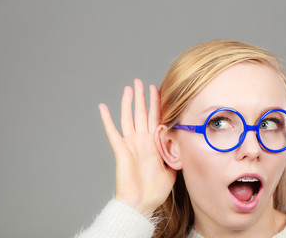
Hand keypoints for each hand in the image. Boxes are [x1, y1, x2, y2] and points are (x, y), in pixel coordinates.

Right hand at [98, 79, 175, 214]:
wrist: (141, 203)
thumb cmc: (155, 190)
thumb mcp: (172, 170)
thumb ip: (175, 155)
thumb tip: (182, 144)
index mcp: (153, 143)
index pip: (155, 118)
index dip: (156, 104)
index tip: (158, 89)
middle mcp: (142, 140)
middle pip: (141, 113)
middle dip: (142, 98)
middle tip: (141, 82)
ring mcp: (130, 144)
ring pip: (128, 118)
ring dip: (128, 103)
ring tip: (129, 88)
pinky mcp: (120, 150)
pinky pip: (112, 132)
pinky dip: (106, 119)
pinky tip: (102, 107)